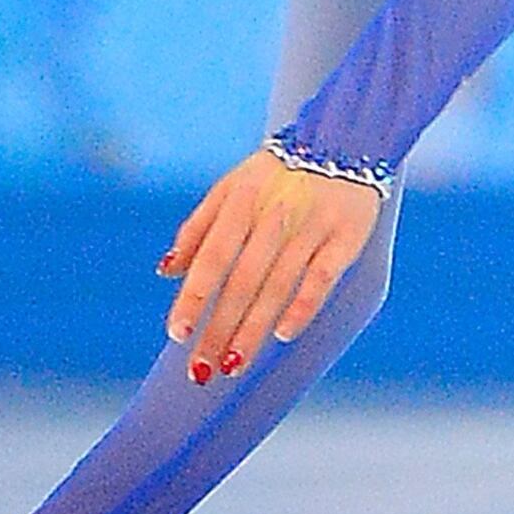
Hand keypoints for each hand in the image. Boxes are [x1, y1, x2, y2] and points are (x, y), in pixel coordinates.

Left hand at [161, 144, 381, 381]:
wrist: (343, 143)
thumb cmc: (276, 175)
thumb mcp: (230, 188)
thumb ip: (197, 228)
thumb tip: (166, 271)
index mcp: (241, 201)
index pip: (213, 257)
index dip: (194, 296)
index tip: (178, 333)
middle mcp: (275, 215)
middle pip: (242, 281)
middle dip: (220, 328)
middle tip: (202, 369)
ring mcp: (312, 227)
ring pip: (278, 285)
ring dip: (255, 328)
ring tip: (234, 363)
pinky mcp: (346, 237)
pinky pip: (322, 277)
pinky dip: (303, 305)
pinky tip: (283, 334)